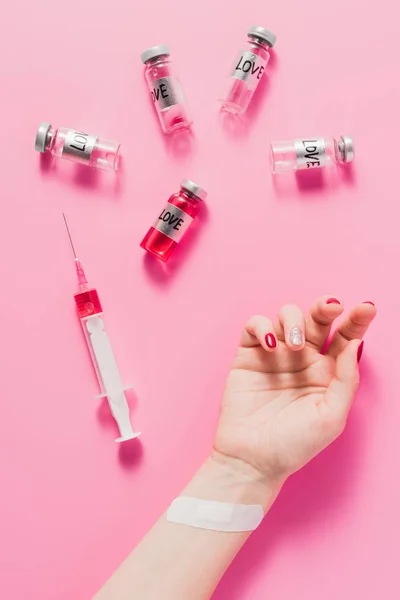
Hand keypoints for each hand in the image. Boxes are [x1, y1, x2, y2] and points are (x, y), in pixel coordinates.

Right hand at [213, 296, 375, 487]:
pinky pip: (255, 325)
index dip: (357, 320)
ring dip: (294, 320)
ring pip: (287, 315)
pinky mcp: (249, 355)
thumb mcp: (331, 417)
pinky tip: (270, 344)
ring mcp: (275, 354)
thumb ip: (347, 379)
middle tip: (332, 307)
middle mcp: (303, 358)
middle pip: (318, 319)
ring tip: (295, 344)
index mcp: (327, 372)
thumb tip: (356, 343)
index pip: (346, 337)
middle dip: (326, 307)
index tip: (367, 308)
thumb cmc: (294, 444)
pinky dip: (262, 327)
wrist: (252, 459)